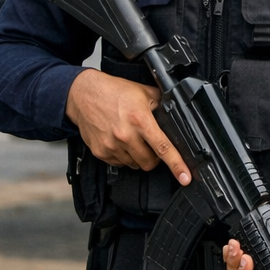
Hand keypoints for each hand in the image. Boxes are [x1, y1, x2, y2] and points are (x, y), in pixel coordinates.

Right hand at [64, 68, 190, 182]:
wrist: (83, 94)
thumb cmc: (114, 92)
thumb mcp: (145, 93)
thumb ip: (163, 106)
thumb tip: (177, 117)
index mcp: (140, 120)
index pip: (163, 148)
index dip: (177, 165)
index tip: (185, 177)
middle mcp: (125, 135)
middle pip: (149, 162)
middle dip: (155, 158)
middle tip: (151, 144)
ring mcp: (111, 145)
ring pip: (135, 165)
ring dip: (139, 157)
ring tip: (134, 139)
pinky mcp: (100, 152)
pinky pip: (119, 164)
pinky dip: (124, 157)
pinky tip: (121, 142)